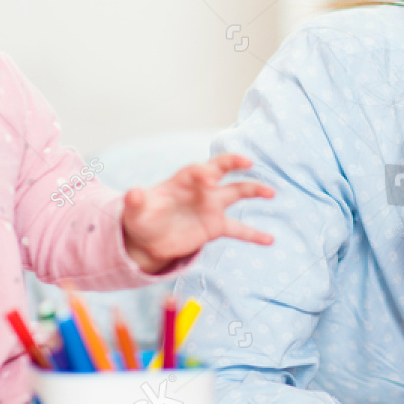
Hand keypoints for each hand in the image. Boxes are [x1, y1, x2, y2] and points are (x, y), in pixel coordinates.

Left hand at [121, 153, 274, 272]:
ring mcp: (211, 207)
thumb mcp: (135, 210)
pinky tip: (270, 240)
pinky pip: (239, 229)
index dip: (204, 173)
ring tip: (271, 192)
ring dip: (254, 190)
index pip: (197, 170)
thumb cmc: (142, 218)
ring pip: (237, 193)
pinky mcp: (215, 226)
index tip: (209, 180)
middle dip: (233, 163)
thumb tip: (132, 193)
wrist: (149, 238)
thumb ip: (135, 201)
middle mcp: (201, 189)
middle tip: (248, 162)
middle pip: (221, 169)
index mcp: (182, 180)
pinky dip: (254, 235)